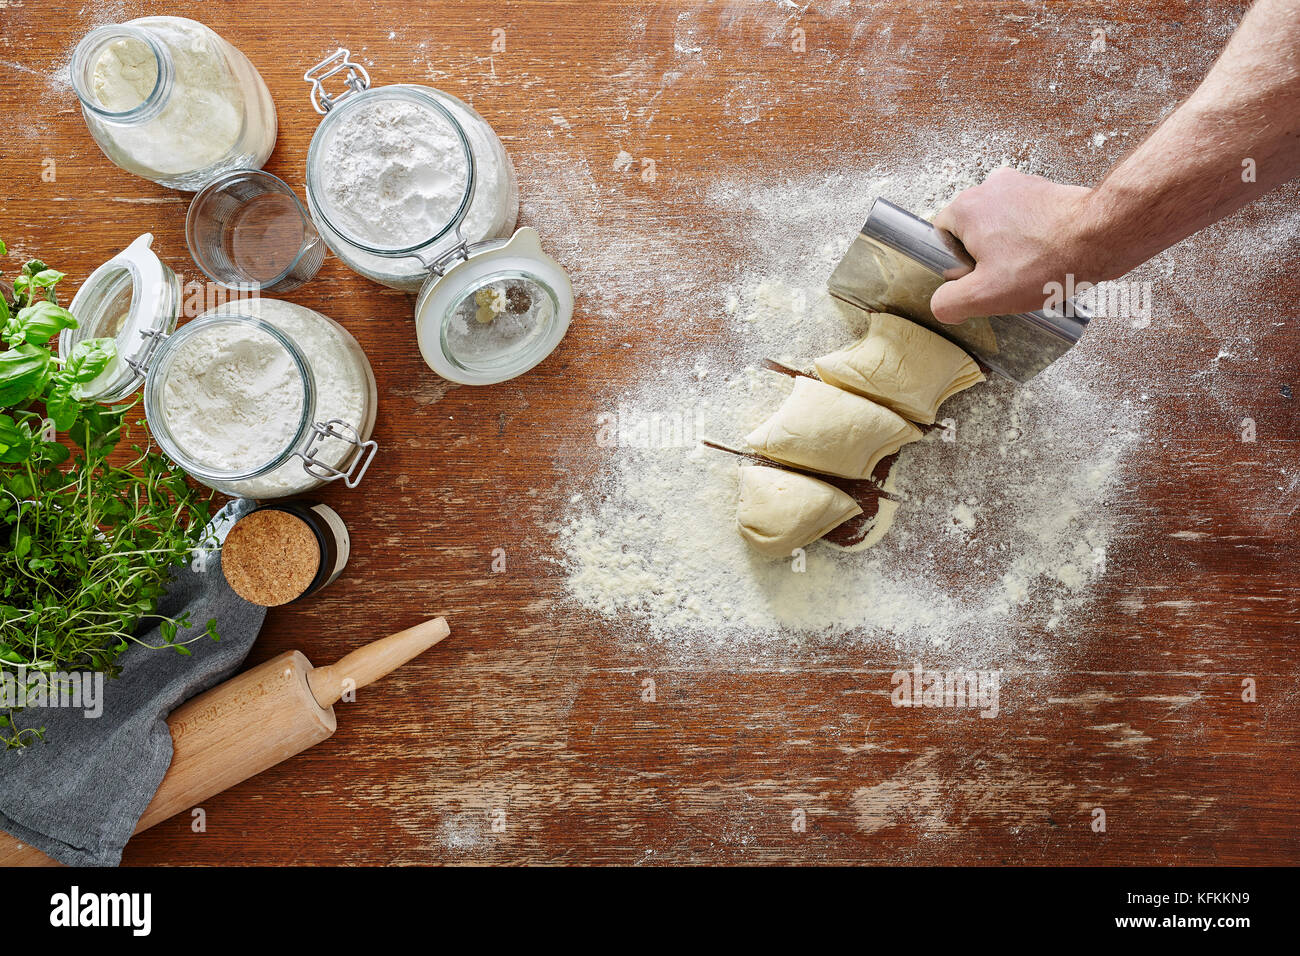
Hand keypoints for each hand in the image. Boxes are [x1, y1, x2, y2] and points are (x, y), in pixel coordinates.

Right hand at [929, 168, 1101, 323]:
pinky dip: (1032, 237)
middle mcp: (990, 187)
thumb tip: (943, 304)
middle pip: (971, 229)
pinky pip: (1026, 217)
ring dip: (1009, 246)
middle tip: (1006, 277)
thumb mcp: (984, 296)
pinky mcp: (1045, 189)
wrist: (1101, 237)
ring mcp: (1020, 185)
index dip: (955, 262)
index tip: (978, 276)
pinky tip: (1046, 257)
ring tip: (1030, 268)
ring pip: (1000, 224)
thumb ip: (948, 303)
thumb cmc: (1046, 261)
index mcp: (967, 207)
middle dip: (984, 254)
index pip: (941, 235)